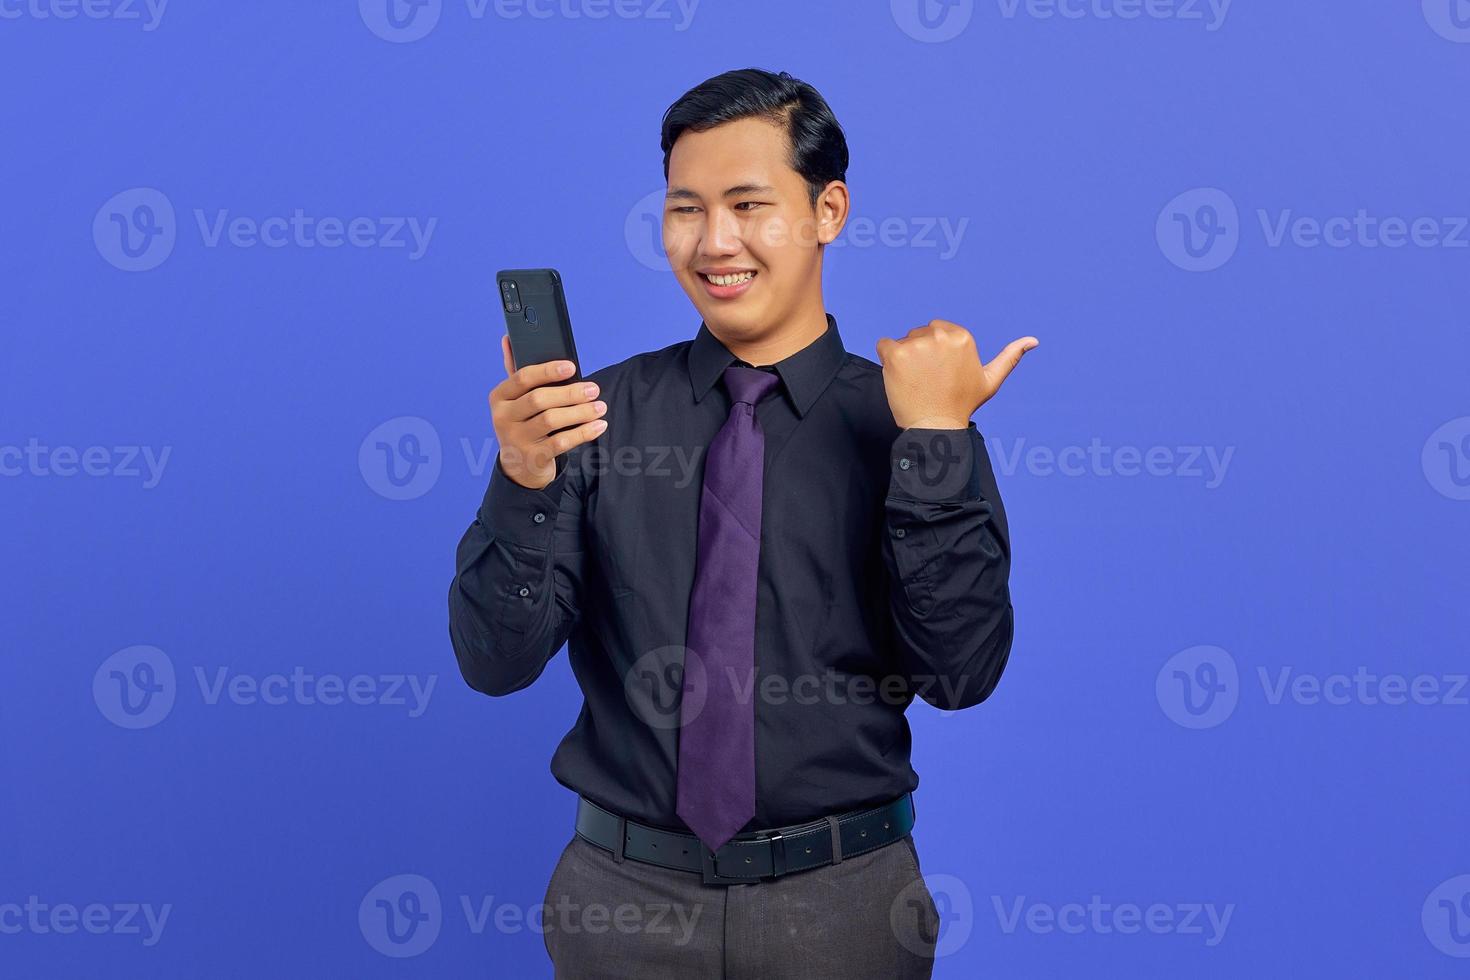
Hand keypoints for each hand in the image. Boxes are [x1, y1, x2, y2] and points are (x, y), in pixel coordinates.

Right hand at [490, 335, 605, 489]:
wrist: (519, 466)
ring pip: (551, 420)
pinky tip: (599, 425)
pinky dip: (583, 433)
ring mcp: (516, 439)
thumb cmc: (523, 422)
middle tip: (594, 389)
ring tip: (600, 407)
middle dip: (570, 393)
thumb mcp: (515, 398)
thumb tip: (509, 338)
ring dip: (580, 412)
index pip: (522, 378)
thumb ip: (515, 370)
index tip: (572, 366)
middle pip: (539, 399)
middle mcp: (503, 418)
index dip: (548, 370)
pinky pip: (561, 442)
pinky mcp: (533, 457)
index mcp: (499, 396)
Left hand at [875, 320, 1036, 428]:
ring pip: (902, 341)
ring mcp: (918, 344)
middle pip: (918, 334)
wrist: (936, 428)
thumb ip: (1010, 357)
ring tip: (915, 382)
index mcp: (962, 337)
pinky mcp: (896, 354)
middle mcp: (941, 335)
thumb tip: (1034, 340)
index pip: (936, 330)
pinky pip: (883, 344)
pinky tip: (899, 377)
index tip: (940, 373)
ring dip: (903, 359)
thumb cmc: (962, 405)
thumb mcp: (990, 381)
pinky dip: (886, 359)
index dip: (935, 352)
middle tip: (927, 380)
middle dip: (919, 353)